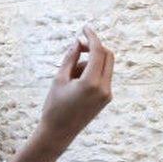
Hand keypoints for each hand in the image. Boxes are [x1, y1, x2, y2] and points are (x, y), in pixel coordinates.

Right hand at [38, 27, 113, 146]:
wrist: (58, 133)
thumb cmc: (54, 106)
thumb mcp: (59, 78)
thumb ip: (70, 57)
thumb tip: (78, 41)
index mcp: (91, 83)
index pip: (98, 52)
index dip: (92, 37)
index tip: (85, 28)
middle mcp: (104, 88)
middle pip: (108, 56)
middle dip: (94, 47)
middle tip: (78, 45)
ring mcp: (107, 94)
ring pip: (105, 66)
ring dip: (90, 61)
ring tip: (69, 73)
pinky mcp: (106, 98)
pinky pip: (103, 76)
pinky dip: (92, 71)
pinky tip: (75, 81)